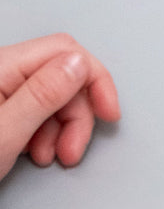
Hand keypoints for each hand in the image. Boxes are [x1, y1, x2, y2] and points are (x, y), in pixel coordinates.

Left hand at [0, 34, 120, 176]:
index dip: (94, 80)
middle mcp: (2, 71)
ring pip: (54, 97)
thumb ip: (43, 94)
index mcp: (1, 67)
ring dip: (62, 130)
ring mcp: (1, 88)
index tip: (108, 113)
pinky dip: (46, 134)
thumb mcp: (4, 132)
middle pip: (64, 77)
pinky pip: (38, 111)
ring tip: (48, 157)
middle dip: (77, 116)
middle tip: (72, 151)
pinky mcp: (2, 106)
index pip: (66, 51)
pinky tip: (35, 152)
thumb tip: (78, 65)